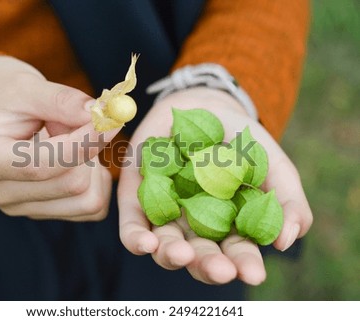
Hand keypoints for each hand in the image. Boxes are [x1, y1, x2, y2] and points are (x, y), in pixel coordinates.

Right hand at [0, 56, 118, 220]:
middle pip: (71, 185)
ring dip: (93, 167)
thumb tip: (102, 114)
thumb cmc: (1, 94)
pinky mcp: (41, 212)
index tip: (110, 120)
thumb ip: (63, 101)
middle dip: (88, 149)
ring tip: (72, 138)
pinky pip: (91, 208)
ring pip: (86, 201)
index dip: (84, 143)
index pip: (42, 165)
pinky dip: (97, 182)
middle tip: (81, 121)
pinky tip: (80, 159)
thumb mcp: (26, 86)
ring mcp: (19, 207)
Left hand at [118, 87, 312, 284]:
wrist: (202, 106)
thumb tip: (289, 240)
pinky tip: (146, 244)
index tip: (254, 273)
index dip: (244, 264)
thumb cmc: (240, 139)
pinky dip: (136, 238)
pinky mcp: (137, 198)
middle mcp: (195, 225)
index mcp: (229, 224)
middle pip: (199, 256)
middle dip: (209, 266)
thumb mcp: (270, 162)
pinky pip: (132, 225)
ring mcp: (164, 213)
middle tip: (219, 270)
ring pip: (164, 246)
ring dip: (171, 256)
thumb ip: (286, 198)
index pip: (236, 252)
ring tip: (182, 254)